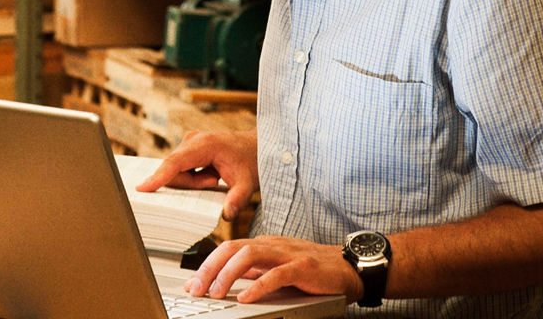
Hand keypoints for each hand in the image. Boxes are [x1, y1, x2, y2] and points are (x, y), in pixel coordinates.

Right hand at [135, 130, 257, 220]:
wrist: (258, 148)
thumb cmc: (252, 162)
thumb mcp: (248, 184)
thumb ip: (237, 200)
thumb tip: (226, 215)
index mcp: (205, 145)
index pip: (175, 163)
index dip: (158, 177)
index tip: (142, 188)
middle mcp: (192, 140)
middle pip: (174, 170)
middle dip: (191, 184)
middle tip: (215, 182)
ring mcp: (189, 143)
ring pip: (177, 171)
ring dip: (193, 182)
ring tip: (215, 178)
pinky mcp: (188, 149)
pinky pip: (181, 169)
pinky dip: (193, 178)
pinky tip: (211, 177)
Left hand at [185, 235, 363, 304]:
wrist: (351, 266)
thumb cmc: (315, 270)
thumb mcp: (278, 269)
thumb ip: (255, 272)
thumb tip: (229, 281)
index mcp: (264, 245)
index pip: (227, 249)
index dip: (206, 265)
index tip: (192, 284)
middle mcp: (272, 245)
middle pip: (231, 248)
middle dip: (210, 268)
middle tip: (196, 289)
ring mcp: (288, 254)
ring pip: (249, 255)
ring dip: (228, 274)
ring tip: (216, 292)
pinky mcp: (303, 267)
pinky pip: (276, 274)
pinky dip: (259, 285)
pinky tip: (246, 297)